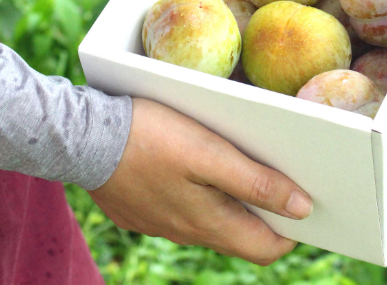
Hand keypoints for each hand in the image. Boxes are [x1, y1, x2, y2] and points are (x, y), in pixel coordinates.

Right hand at [89, 98, 311, 264]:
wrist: (80, 137)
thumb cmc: (150, 138)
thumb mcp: (209, 154)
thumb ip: (255, 183)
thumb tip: (301, 209)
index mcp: (208, 224)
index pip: (265, 250)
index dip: (292, 233)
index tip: (307, 204)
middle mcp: (185, 233)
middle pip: (240, 237)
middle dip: (266, 215)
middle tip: (283, 179)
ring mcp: (159, 223)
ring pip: (210, 222)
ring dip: (232, 202)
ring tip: (243, 165)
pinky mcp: (139, 208)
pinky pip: (180, 209)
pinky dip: (199, 195)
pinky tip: (195, 165)